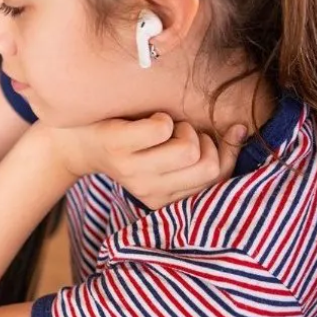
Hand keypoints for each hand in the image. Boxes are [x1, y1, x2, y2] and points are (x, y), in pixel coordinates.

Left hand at [53, 114, 245, 208]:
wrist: (74, 135)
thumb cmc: (129, 138)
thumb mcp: (167, 150)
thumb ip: (207, 146)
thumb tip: (242, 129)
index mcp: (165, 198)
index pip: (219, 177)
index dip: (224, 150)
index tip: (212, 133)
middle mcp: (150, 191)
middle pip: (209, 165)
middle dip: (201, 139)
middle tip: (176, 132)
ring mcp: (132, 171)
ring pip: (189, 149)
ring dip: (181, 127)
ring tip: (161, 127)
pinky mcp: (117, 148)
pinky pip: (162, 129)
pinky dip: (160, 117)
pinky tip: (145, 121)